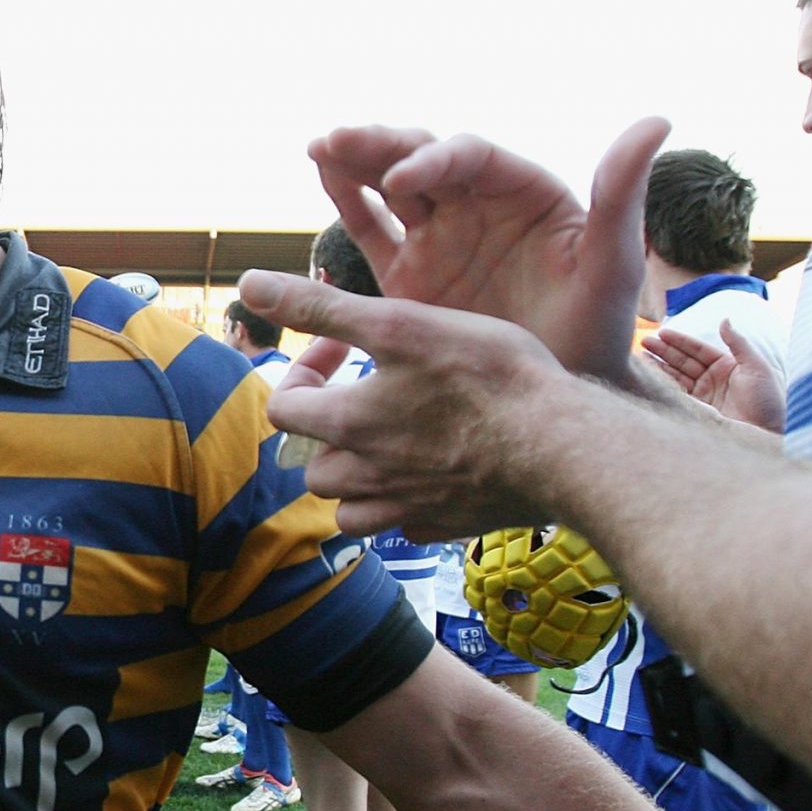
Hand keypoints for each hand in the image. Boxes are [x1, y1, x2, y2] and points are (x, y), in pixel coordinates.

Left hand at [240, 269, 576, 540]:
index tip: (340, 349)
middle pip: (313, 465)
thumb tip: (250, 284)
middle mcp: (368, 476)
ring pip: (350, 508)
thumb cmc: (486, 377)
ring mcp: (407, 508)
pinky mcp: (448, 525)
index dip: (303, 371)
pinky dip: (402, 505)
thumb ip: (323, 308)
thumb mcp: (399, 324)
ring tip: (389, 439)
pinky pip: (404, 526)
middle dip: (326, 429)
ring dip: (356, 475)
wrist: (561, 446)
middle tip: (364, 394)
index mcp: (348, 425)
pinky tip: (430, 474)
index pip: (283, 409)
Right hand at [309, 118, 665, 381]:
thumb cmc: (598, 334)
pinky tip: (323, 175)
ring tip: (320, 147)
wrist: (561, 400)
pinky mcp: (410, 277)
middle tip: (337, 141)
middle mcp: (479, 205)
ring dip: (355, 162)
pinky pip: (372, 230)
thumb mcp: (613, 267)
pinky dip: (346, 200)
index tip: (402, 183)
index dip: (433, 160)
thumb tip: (656, 119)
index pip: (471, 158)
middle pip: (423, 156)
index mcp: (524, 193)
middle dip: (380, 147)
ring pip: (389, 185)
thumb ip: (621, 196)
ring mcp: (440, 238)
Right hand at [643, 321, 785, 432]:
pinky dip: (662, 384)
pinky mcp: (696, 411)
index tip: (662, 332)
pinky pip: (676, 394)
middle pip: (683, 361)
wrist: (766, 435)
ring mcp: (703, 395)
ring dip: (658, 366)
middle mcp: (712, 379)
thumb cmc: (767, 400)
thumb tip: (724, 319)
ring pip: (676, 376)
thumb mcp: (756, 367)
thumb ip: (738, 343)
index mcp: (727, 365)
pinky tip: (649, 376)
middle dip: (663, 351)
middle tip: (644, 341)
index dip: (680, 341)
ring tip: (639, 356)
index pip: (698, 349)